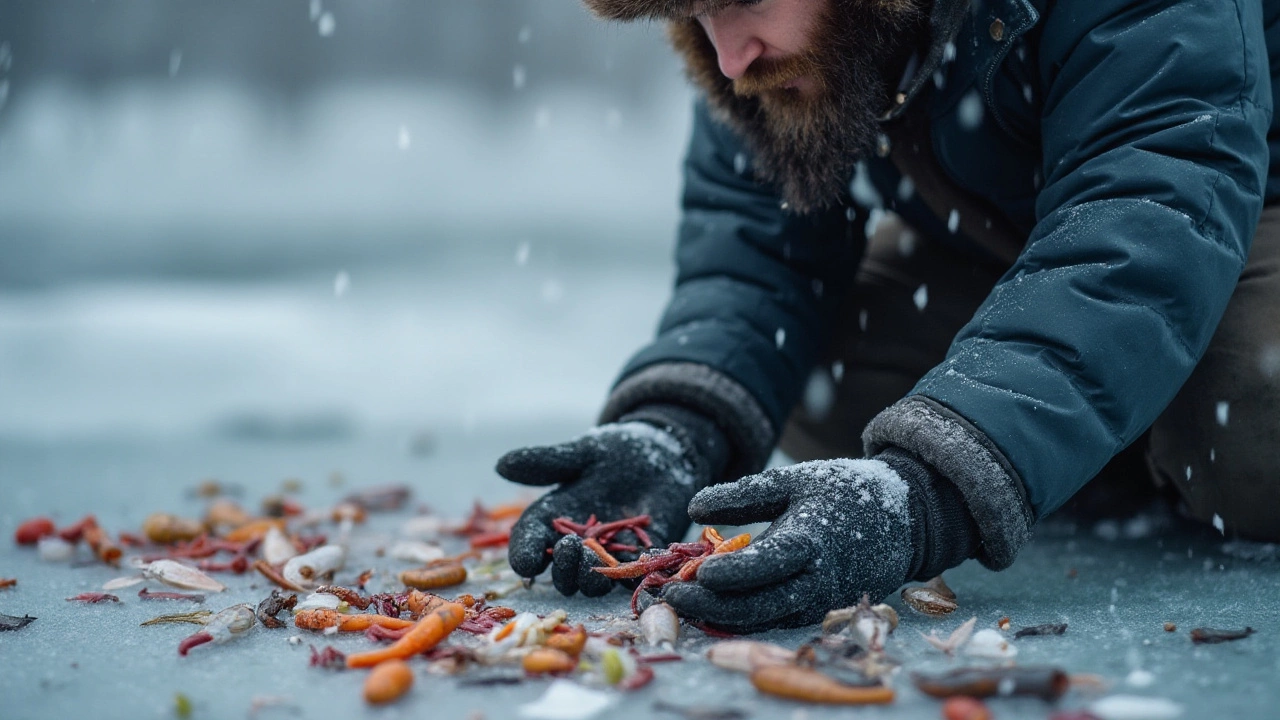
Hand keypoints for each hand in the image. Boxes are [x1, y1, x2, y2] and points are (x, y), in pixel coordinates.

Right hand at [498, 409, 725, 596]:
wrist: (662, 453)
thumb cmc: (616, 450)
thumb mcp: (582, 453)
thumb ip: (546, 462)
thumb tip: (501, 464)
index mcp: (553, 520)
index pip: (528, 543)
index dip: (523, 555)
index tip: (526, 561)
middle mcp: (577, 544)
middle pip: (559, 572)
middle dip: (560, 568)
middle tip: (568, 547)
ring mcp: (609, 555)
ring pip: (591, 582)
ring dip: (589, 577)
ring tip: (596, 555)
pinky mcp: (641, 558)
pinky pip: (632, 576)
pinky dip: (629, 575)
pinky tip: (634, 561)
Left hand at [662, 449, 978, 632]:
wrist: (902, 520)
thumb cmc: (841, 493)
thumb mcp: (794, 481)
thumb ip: (744, 494)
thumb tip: (694, 508)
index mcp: (813, 539)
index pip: (768, 564)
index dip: (733, 573)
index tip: (698, 572)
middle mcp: (818, 579)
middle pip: (762, 604)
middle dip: (713, 606)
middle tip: (672, 596)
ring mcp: (821, 601)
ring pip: (766, 619)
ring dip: (722, 617)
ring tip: (682, 604)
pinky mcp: (820, 611)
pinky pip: (777, 620)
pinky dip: (743, 618)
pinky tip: (710, 609)